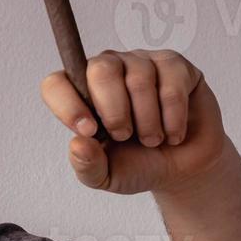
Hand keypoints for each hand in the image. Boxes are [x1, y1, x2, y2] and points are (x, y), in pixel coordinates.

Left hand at [41, 49, 228, 195]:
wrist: (183, 169)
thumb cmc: (139, 165)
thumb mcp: (106, 176)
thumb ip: (87, 165)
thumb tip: (77, 143)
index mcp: (82, 96)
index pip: (57, 83)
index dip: (68, 104)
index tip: (89, 131)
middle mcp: (108, 72)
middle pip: (100, 69)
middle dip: (114, 110)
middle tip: (125, 135)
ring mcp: (142, 64)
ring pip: (139, 78)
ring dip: (147, 119)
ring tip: (152, 139)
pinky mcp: (174, 66)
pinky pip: (171, 82)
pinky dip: (173, 116)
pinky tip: (173, 133)